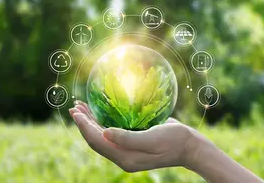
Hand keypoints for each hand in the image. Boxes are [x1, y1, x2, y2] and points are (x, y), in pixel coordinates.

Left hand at [69, 101, 206, 172]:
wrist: (189, 147)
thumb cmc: (175, 140)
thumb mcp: (153, 138)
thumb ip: (128, 138)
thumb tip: (104, 134)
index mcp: (126, 157)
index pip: (97, 142)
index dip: (84, 127)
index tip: (76, 112)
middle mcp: (123, 156)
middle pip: (96, 140)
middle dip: (84, 123)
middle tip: (74, 107)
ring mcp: (127, 151)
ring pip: (102, 137)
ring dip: (91, 122)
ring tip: (81, 107)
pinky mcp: (132, 144)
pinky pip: (112, 134)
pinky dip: (102, 123)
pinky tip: (99, 113)